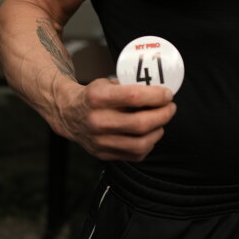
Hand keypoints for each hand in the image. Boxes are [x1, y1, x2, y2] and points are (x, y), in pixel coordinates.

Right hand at [55, 76, 176, 160]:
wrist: (68, 114)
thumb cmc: (92, 96)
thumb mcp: (107, 83)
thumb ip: (130, 87)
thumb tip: (159, 90)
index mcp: (97, 97)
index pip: (134, 97)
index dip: (157, 96)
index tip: (167, 94)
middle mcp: (97, 120)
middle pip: (141, 123)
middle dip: (163, 115)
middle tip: (170, 108)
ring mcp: (99, 140)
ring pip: (140, 143)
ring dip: (158, 131)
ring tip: (161, 122)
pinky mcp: (103, 154)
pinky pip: (134, 155)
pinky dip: (148, 145)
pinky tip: (149, 134)